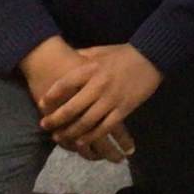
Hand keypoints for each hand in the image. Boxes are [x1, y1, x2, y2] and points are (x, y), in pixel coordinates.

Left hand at [40, 44, 161, 150]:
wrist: (152, 57)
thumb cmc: (124, 54)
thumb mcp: (101, 51)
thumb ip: (83, 55)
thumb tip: (67, 56)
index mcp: (91, 69)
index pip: (65, 85)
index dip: (51, 96)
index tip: (42, 104)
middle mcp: (99, 86)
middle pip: (72, 108)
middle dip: (56, 120)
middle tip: (45, 126)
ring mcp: (111, 99)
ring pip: (86, 122)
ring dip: (70, 132)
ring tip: (59, 137)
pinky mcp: (123, 109)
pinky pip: (104, 128)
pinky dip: (91, 137)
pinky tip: (82, 142)